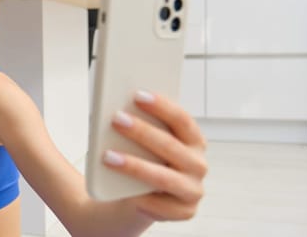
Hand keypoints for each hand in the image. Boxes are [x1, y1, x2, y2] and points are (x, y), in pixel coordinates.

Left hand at [105, 91, 207, 220]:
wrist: (141, 197)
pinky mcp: (185, 212)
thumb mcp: (144, 141)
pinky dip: (140, 198)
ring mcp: (193, 190)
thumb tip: (119, 108)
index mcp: (195, 140)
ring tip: (108, 156)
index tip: (138, 95)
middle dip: (142, 132)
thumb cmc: (143, 159)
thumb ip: (141, 124)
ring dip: (134, 166)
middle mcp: (199, 164)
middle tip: (116, 119)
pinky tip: (122, 191)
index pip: (182, 119)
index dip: (162, 106)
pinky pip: (161, 205)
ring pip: (163, 177)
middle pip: (170, 146)